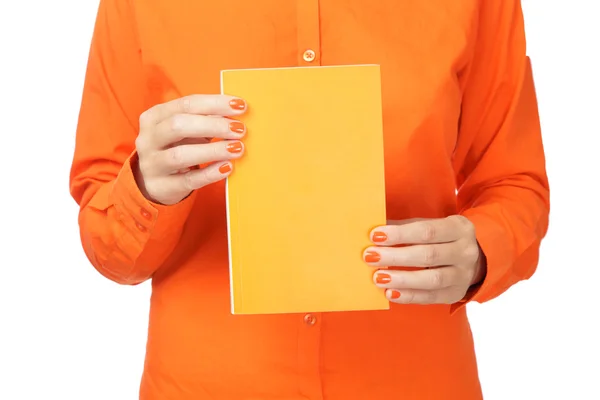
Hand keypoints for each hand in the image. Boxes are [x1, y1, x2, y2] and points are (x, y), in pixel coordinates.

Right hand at [134, 94, 247, 204]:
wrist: (154, 183)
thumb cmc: (175, 148)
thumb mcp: (185, 131)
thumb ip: (205, 120)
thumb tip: (235, 113)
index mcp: (154, 117)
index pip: (186, 104)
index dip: (215, 103)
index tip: (240, 106)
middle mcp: (149, 139)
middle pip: (178, 125)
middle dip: (213, 125)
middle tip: (240, 129)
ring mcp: (152, 164)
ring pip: (180, 155)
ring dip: (213, 150)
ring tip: (237, 148)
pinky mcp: (161, 187)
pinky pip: (188, 180)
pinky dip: (209, 173)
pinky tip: (227, 167)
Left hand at [364, 216, 485, 304]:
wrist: (476, 257)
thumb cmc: (442, 238)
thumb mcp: (430, 225)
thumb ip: (405, 227)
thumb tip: (375, 230)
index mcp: (459, 228)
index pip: (427, 231)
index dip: (400, 234)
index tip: (375, 236)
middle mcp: (465, 252)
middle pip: (428, 255)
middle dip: (396, 256)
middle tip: (370, 256)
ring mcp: (463, 275)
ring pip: (432, 279)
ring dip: (402, 279)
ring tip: (378, 278)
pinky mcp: (455, 294)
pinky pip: (431, 297)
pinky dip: (409, 296)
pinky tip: (390, 293)